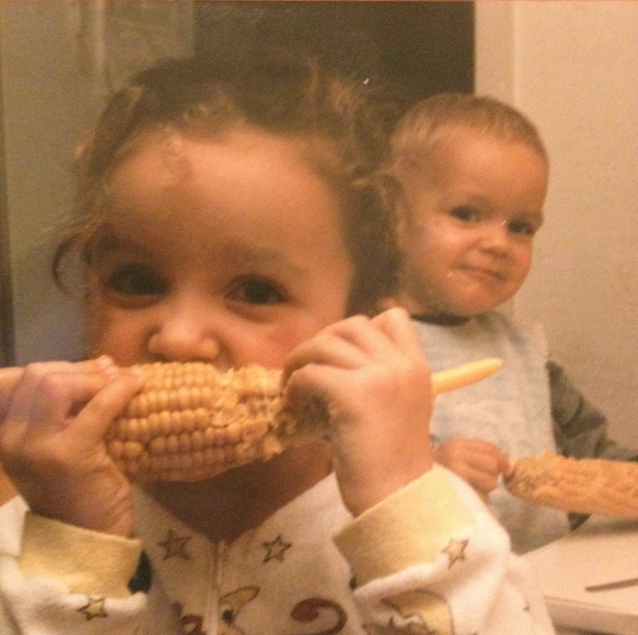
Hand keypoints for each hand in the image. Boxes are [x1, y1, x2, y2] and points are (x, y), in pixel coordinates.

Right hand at [0, 357, 144, 535]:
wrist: (87, 538)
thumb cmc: (80, 489)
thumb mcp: (64, 443)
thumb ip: (70, 408)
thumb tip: (104, 363)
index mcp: (6, 434)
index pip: (21, 379)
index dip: (61, 366)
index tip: (96, 368)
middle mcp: (11, 439)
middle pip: (38, 375)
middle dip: (78, 368)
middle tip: (111, 373)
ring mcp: (35, 447)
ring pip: (57, 385)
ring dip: (94, 377)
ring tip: (123, 380)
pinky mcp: (68, 455)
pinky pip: (96, 408)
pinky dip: (120, 390)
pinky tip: (137, 384)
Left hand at [283, 307, 432, 515]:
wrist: (398, 499)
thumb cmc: (394, 461)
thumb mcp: (401, 408)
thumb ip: (380, 379)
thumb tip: (334, 362)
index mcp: (417, 366)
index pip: (393, 317)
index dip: (363, 328)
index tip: (344, 353)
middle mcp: (402, 364)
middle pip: (353, 324)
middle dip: (325, 339)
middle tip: (311, 365)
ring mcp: (379, 377)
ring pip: (327, 343)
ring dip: (302, 358)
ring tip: (293, 382)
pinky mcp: (353, 395)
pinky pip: (311, 372)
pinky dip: (295, 383)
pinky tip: (293, 402)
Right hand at [433, 438, 508, 501]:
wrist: (416, 484)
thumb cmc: (441, 468)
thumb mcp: (456, 453)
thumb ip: (480, 453)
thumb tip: (508, 462)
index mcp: (457, 445)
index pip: (490, 448)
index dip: (502, 458)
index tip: (503, 467)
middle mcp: (456, 457)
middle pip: (493, 465)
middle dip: (492, 474)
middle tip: (481, 478)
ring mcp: (457, 476)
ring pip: (491, 483)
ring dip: (486, 488)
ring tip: (472, 487)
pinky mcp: (460, 494)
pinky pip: (482, 497)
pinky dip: (479, 498)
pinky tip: (466, 496)